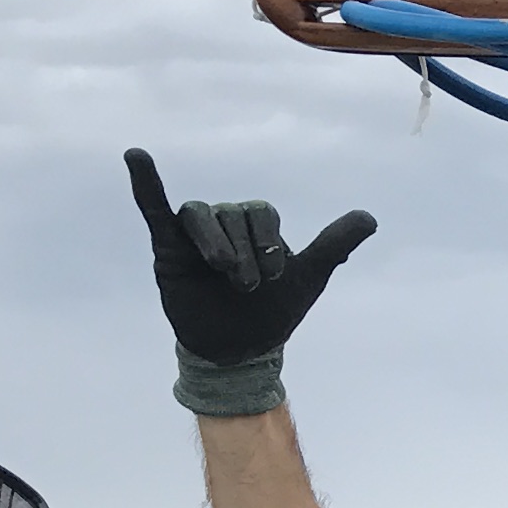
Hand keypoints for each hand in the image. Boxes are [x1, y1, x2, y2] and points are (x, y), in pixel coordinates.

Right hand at [123, 146, 379, 418]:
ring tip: (223, 273)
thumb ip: (333, 245)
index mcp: (257, 223)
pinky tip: (136, 157)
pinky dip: (145, 183)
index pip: (262, 213)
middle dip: (242, 252)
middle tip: (248, 287)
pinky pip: (154, 208)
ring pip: (200, 216)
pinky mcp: (168, 246)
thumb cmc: (273, 312)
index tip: (276, 277)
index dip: (268, 241)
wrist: (238, 350)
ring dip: (214, 243)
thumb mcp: (309, 278)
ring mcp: (194, 232)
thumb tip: (370, 219)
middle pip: (231, 215)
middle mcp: (225, 220)